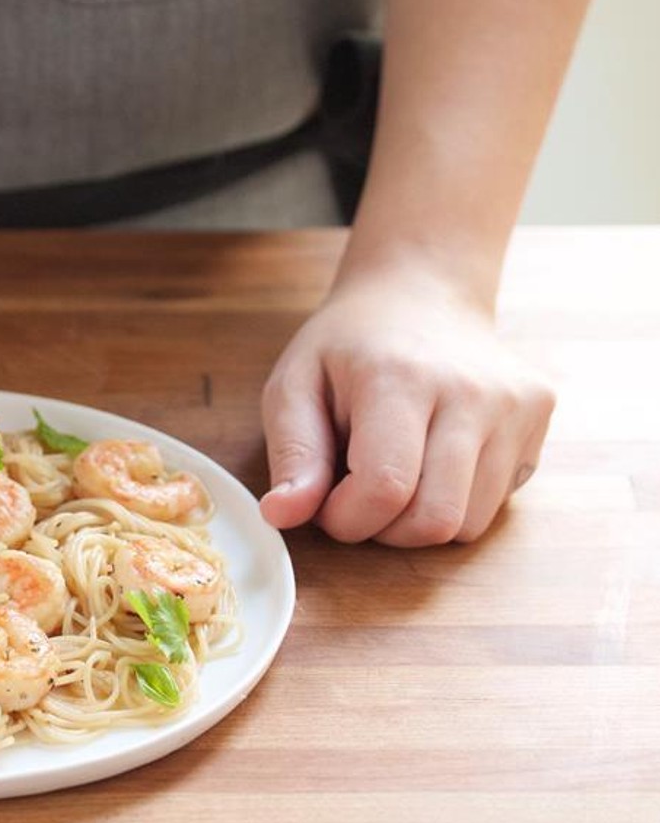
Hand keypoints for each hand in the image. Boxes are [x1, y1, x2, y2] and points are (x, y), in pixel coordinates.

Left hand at [258, 268, 554, 544]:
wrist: (421, 292)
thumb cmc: (349, 346)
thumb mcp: (294, 385)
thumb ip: (291, 454)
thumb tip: (282, 515)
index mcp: (401, 378)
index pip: (385, 488)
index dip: (347, 518)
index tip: (326, 502)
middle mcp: (472, 391)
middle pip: (435, 520)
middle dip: (385, 530)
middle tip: (358, 495)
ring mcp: (516, 405)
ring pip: (470, 524)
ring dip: (420, 520)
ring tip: (396, 472)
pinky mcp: (539, 418)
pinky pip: (497, 503)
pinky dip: (456, 500)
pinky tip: (433, 457)